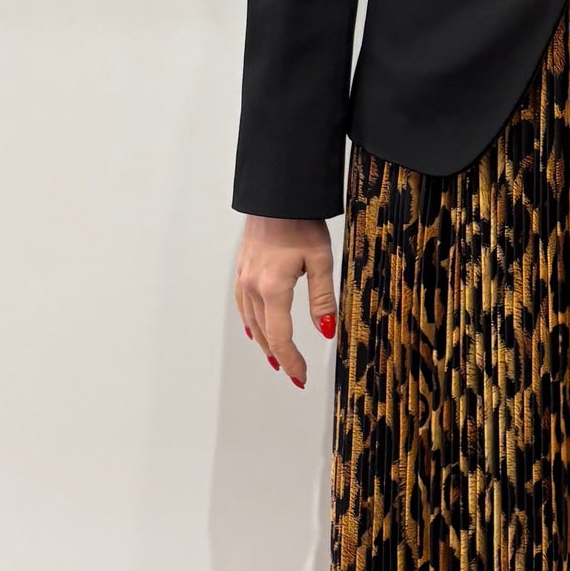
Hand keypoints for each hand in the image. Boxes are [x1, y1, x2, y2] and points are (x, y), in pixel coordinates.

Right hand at [234, 215, 336, 388]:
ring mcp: (244, 278)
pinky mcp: (242, 269)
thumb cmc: (300, 221)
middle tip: (294, 373)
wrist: (277, 194)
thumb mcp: (321, 260)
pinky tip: (254, 327)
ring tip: (276, 358)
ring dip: (264, 342)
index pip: (280, 337)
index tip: (301, 376)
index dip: (292, 360)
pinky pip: (243, 305)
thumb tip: (326, 331)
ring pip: (251, 321)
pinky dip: (251, 322)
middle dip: (280, 356)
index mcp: (273, 288)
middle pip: (264, 333)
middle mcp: (253, 286)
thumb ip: (322, 299)